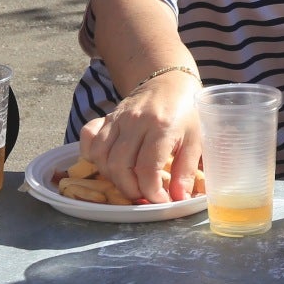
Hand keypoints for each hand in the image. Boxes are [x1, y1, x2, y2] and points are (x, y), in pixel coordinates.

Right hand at [77, 70, 202, 202]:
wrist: (170, 82)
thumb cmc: (186, 113)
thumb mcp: (195, 140)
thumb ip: (186, 171)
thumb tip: (178, 198)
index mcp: (162, 127)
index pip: (147, 169)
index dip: (151, 192)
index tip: (160, 200)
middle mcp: (136, 121)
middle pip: (119, 166)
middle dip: (130, 189)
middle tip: (143, 195)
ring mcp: (118, 118)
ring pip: (101, 156)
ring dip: (112, 177)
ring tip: (129, 182)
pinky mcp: (108, 117)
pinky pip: (88, 139)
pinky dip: (93, 156)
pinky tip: (108, 164)